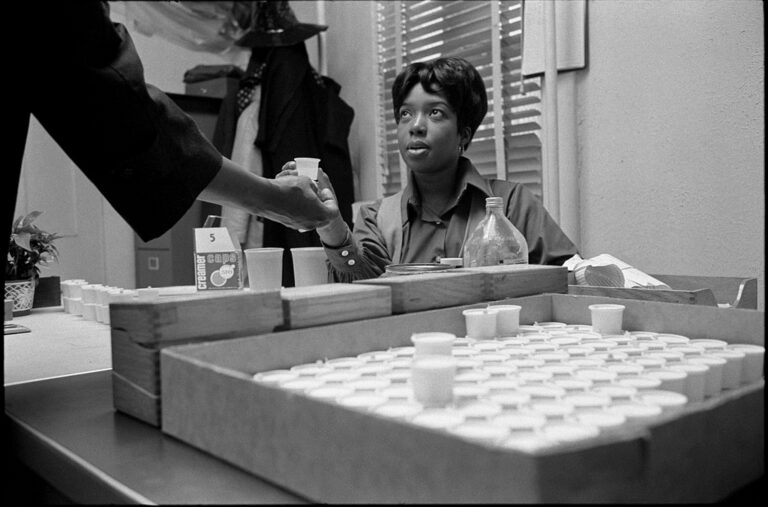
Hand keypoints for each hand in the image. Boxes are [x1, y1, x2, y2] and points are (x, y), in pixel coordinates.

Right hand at [197, 158, 336, 230]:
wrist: (265, 197)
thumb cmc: (288, 189)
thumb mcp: (306, 181)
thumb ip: (313, 186)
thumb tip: (311, 189)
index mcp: (321, 214)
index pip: (333, 209)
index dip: (329, 197)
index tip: (323, 189)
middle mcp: (311, 223)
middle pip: (320, 211)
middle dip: (316, 198)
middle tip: (313, 189)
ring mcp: (299, 224)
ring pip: (307, 211)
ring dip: (305, 200)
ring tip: (298, 189)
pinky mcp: (288, 223)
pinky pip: (296, 213)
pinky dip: (295, 204)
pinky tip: (289, 194)